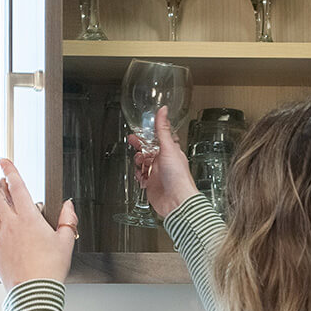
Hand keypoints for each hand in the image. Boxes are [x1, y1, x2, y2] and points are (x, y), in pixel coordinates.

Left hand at [0, 160, 77, 290]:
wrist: (34, 292)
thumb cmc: (50, 269)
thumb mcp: (66, 241)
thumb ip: (67, 220)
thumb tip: (68, 206)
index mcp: (28, 218)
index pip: (16, 186)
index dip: (9, 170)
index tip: (4, 161)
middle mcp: (10, 225)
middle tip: (2, 183)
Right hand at [128, 105, 199, 219]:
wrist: (176, 200)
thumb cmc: (178, 176)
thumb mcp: (169, 148)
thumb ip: (163, 129)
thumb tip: (163, 110)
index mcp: (171, 151)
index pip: (159, 139)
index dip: (149, 133)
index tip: (141, 129)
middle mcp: (164, 162)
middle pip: (148, 150)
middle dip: (140, 147)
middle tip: (132, 141)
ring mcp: (157, 173)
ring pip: (143, 163)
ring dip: (139, 162)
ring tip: (139, 162)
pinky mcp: (151, 184)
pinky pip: (141, 177)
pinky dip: (139, 175)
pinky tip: (141, 175)